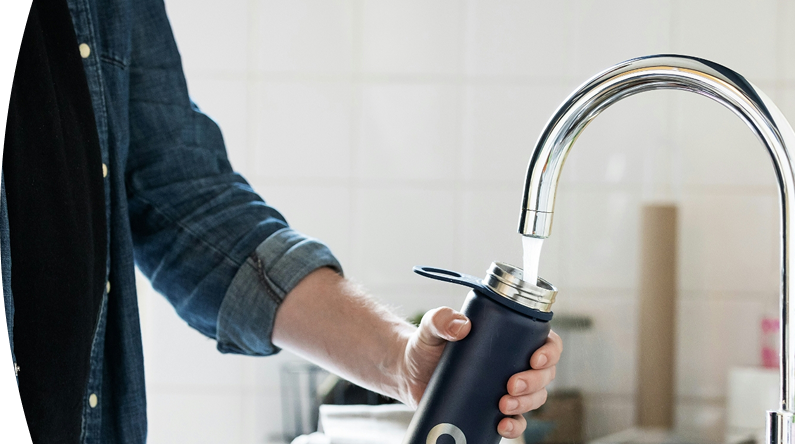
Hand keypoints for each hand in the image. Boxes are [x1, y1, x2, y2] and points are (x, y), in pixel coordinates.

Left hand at [396, 307, 562, 438]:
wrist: (409, 373)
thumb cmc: (426, 345)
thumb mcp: (431, 327)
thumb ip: (440, 319)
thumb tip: (461, 326)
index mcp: (510, 338)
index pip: (546, 342)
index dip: (550, 352)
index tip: (535, 359)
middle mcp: (514, 363)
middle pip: (545, 375)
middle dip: (535, 382)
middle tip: (511, 385)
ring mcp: (506, 389)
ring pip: (535, 398)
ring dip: (527, 404)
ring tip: (503, 405)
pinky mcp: (493, 410)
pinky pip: (516, 421)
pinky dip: (515, 426)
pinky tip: (502, 425)